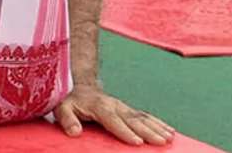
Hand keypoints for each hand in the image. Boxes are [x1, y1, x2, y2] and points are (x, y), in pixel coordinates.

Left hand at [54, 83, 173, 145]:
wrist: (78, 87)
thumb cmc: (70, 102)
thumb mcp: (61, 109)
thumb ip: (67, 120)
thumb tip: (74, 132)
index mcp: (99, 106)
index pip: (113, 120)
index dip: (125, 131)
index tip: (137, 142)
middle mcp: (114, 105)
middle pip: (132, 119)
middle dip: (148, 131)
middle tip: (161, 142)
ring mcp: (123, 107)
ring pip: (142, 117)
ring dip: (157, 127)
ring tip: (169, 138)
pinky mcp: (128, 110)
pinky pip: (145, 115)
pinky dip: (158, 123)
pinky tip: (169, 130)